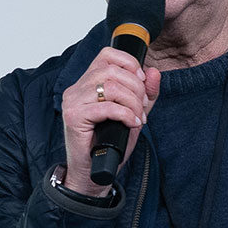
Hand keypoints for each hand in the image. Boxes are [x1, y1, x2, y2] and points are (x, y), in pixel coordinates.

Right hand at [61, 47, 159, 194]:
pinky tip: (131, 123)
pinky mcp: (74, 117)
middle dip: (135, 87)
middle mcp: (77, 89)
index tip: (141, 81)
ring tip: (137, 116)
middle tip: (142, 106)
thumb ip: (145, 94)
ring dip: (131, 101)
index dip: (129, 63)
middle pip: (111, 71)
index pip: (107, 55)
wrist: (93, 172)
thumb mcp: (133, 114)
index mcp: (87, 83)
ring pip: (109, 87)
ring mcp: (73, 102)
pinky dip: (125, 114)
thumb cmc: (109, 143)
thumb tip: (153, 72)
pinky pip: (106, 107)